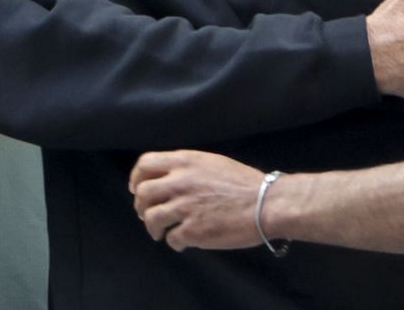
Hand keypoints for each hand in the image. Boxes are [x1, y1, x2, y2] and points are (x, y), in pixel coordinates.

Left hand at [130, 151, 266, 251]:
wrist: (266, 204)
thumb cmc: (245, 184)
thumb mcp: (213, 163)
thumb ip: (189, 169)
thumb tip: (170, 180)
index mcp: (186, 162)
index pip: (145, 164)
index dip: (137, 178)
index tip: (138, 189)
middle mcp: (181, 181)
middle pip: (143, 193)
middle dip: (141, 207)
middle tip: (148, 215)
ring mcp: (185, 206)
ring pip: (151, 218)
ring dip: (153, 228)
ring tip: (162, 233)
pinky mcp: (192, 230)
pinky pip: (171, 238)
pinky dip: (174, 242)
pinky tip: (183, 242)